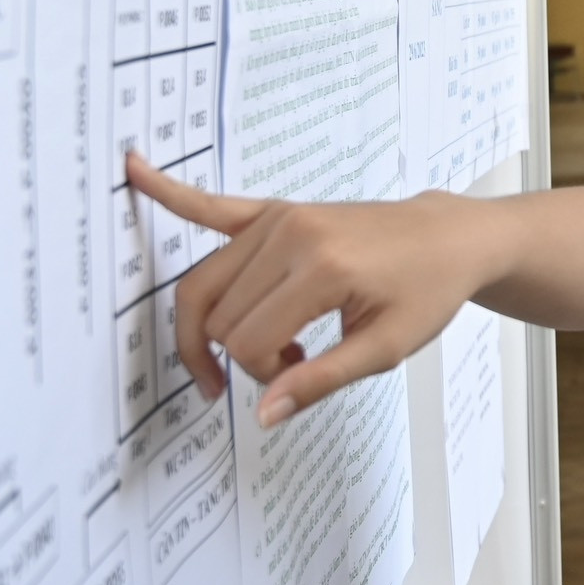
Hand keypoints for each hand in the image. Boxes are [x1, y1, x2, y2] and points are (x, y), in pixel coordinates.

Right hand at [127, 152, 494, 425]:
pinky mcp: (277, 209)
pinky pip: (211, 206)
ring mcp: (280, 218)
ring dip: (220, 323)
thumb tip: (261, 415)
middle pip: (217, 315)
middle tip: (288, 364)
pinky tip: (133, 169)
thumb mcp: (385, 348)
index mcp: (322, 270)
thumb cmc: (426, 292)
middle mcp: (292, 235)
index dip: (261, 374)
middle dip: (240, 353)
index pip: (247, 341)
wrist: (450, 238)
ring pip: (205, 284)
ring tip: (270, 342)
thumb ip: (319, 381)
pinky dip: (170, 191)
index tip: (296, 374)